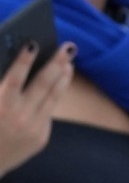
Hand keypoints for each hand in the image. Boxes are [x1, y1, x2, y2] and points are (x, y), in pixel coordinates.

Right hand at [0, 41, 74, 176]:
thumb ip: (1, 88)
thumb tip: (16, 66)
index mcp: (0, 106)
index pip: (13, 78)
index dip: (23, 61)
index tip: (33, 44)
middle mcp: (18, 117)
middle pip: (42, 84)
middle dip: (56, 63)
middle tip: (68, 47)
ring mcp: (33, 128)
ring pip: (53, 96)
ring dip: (62, 77)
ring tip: (68, 62)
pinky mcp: (41, 138)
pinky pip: (49, 111)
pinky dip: (55, 95)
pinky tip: (60, 82)